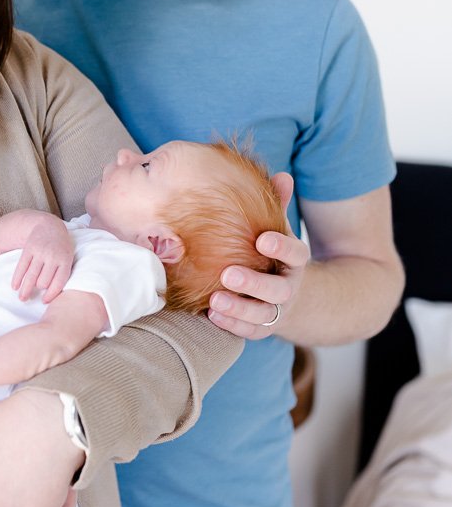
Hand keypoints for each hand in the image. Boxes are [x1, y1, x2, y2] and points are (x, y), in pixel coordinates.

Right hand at [11, 216, 74, 301]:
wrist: (50, 225)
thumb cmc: (60, 247)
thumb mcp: (67, 258)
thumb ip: (62, 273)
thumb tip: (51, 294)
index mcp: (65, 261)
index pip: (58, 283)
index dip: (51, 295)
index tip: (44, 301)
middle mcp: (52, 257)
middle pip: (43, 281)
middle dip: (37, 289)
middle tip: (31, 297)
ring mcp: (40, 252)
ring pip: (31, 276)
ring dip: (25, 290)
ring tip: (22, 298)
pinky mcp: (29, 249)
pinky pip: (21, 267)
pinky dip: (17, 278)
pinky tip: (14, 287)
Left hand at [207, 172, 308, 339]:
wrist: (290, 296)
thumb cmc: (272, 253)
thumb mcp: (277, 228)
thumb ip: (277, 204)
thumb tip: (281, 175)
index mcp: (294, 260)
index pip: (295, 253)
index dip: (281, 246)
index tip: (262, 239)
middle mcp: (288, 287)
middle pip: (277, 290)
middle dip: (254, 284)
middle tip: (228, 274)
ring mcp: (276, 310)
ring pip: (262, 315)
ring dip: (239, 309)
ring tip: (215, 299)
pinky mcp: (262, 328)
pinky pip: (250, 331)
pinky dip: (232, 324)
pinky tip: (211, 314)